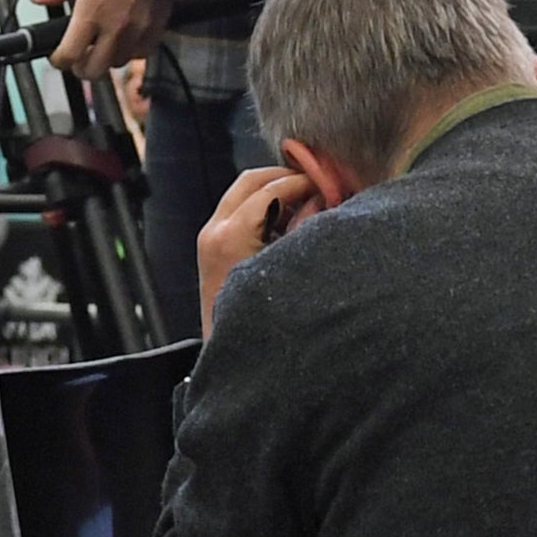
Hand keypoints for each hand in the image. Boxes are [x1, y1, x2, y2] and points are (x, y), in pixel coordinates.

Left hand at [36, 0, 172, 76]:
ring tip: (103, 43)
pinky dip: (131, 51)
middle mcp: (113, 27)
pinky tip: (126, 37)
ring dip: (107, 58)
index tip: (57, 56)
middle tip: (79, 57)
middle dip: (82, 68)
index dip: (59, 61)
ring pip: (117, 63)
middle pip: (94, 70)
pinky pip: (141, 54)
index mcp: (90, 11)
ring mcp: (136, 31)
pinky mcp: (155, 29)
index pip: (69, 54)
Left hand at [194, 162, 318, 326]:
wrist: (232, 358)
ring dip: (274, 191)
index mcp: (231, 235)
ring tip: (306, 203)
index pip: (272, 189)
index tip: (328, 183)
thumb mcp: (291, 269)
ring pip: (242, 193)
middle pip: (251, 181)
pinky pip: (238, 211)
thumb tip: (319, 198)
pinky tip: (288, 222)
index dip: (304, 181)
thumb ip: (305, 230)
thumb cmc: (262, 321)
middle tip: (317, 184)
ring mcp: (209, 238)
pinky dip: (263, 207)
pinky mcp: (211, 248)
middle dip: (286, 177)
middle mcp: (215, 231)